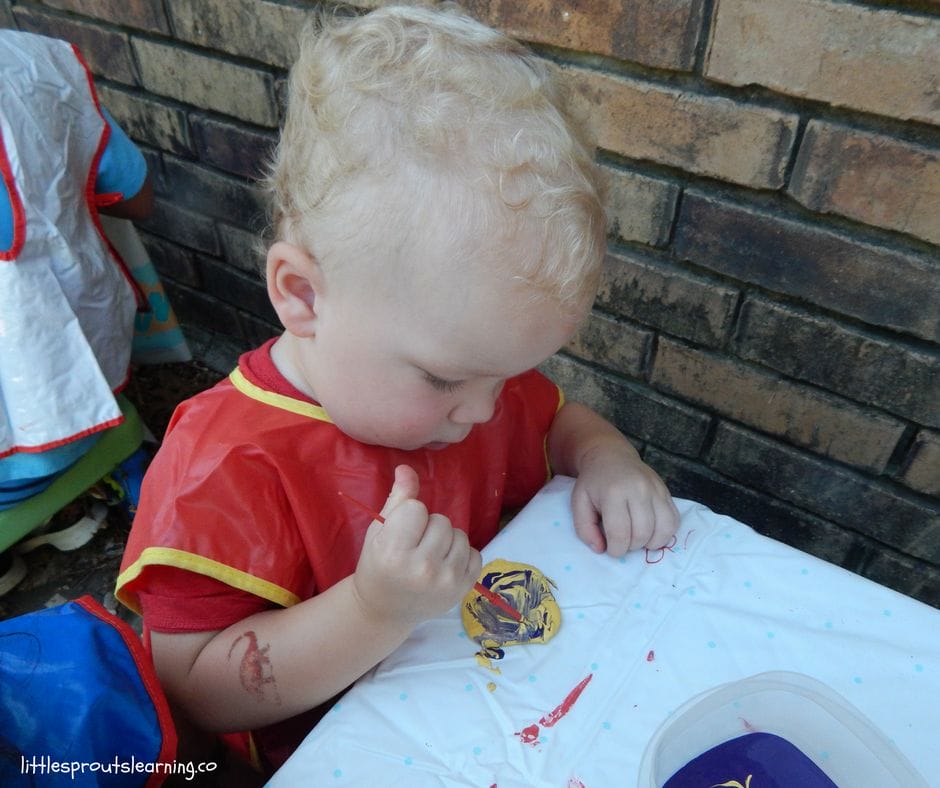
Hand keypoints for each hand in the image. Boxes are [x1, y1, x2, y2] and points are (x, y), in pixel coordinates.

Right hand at [352, 465, 481, 624]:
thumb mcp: (379, 531)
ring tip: (429, 555)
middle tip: (414, 546)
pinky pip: (474, 552)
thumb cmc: (377, 566)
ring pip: (459, 534)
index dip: (408, 517)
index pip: (416, 508)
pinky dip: (461, 554)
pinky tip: (443, 565)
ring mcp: (447, 581)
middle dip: (428, 528)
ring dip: (446, 540)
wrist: (384, 611)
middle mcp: (423, 569)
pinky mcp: (464, 589)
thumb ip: (397, 498)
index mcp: (394, 553)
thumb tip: (407, 468)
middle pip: (441, 520)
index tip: (400, 534)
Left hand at [570, 439, 678, 556]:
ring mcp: (656, 490)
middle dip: (631, 547)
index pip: (620, 534)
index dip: (616, 549)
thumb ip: (585, 529)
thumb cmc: (593, 482)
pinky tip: (651, 532)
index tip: (611, 548)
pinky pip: (674, 521)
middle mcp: (639, 489)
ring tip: (637, 538)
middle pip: (642, 534)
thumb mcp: (579, 502)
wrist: (611, 456)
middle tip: (622, 541)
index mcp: (614, 492)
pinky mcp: (667, 492)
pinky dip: (664, 534)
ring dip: (650, 542)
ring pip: (663, 530)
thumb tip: (600, 549)